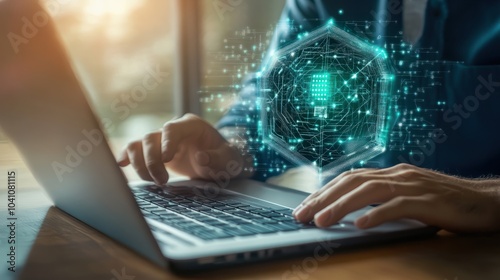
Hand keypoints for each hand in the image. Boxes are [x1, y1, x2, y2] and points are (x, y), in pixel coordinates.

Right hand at [118, 114, 252, 184]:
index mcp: (192, 125)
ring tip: (152, 182)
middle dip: (152, 161)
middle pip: (151, 137)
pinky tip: (122, 165)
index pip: (172, 129)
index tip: (166, 159)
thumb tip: (200, 158)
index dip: (166, 142)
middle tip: (162, 181)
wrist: (221, 162)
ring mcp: (162, 140)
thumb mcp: (230, 160)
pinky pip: (135, 150)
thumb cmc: (226, 158)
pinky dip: (127, 157)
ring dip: (140, 163)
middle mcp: (173, 130)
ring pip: (139, 144)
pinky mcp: (154, 152)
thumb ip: (218, 159)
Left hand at [293, 163, 499, 232]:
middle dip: (323, 198)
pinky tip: (359, 225)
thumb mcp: (409, 196)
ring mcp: (412, 185)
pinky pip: (397, 207)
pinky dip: (376, 214)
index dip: (324, 191)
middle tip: (301, 214)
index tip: (304, 205)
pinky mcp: (427, 201)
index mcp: (391, 173)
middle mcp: (397, 174)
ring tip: (321, 221)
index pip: (349, 178)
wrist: (485, 200)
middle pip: (352, 182)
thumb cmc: (445, 201)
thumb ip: (383, 198)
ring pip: (368, 192)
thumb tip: (353, 210)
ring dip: (341, 206)